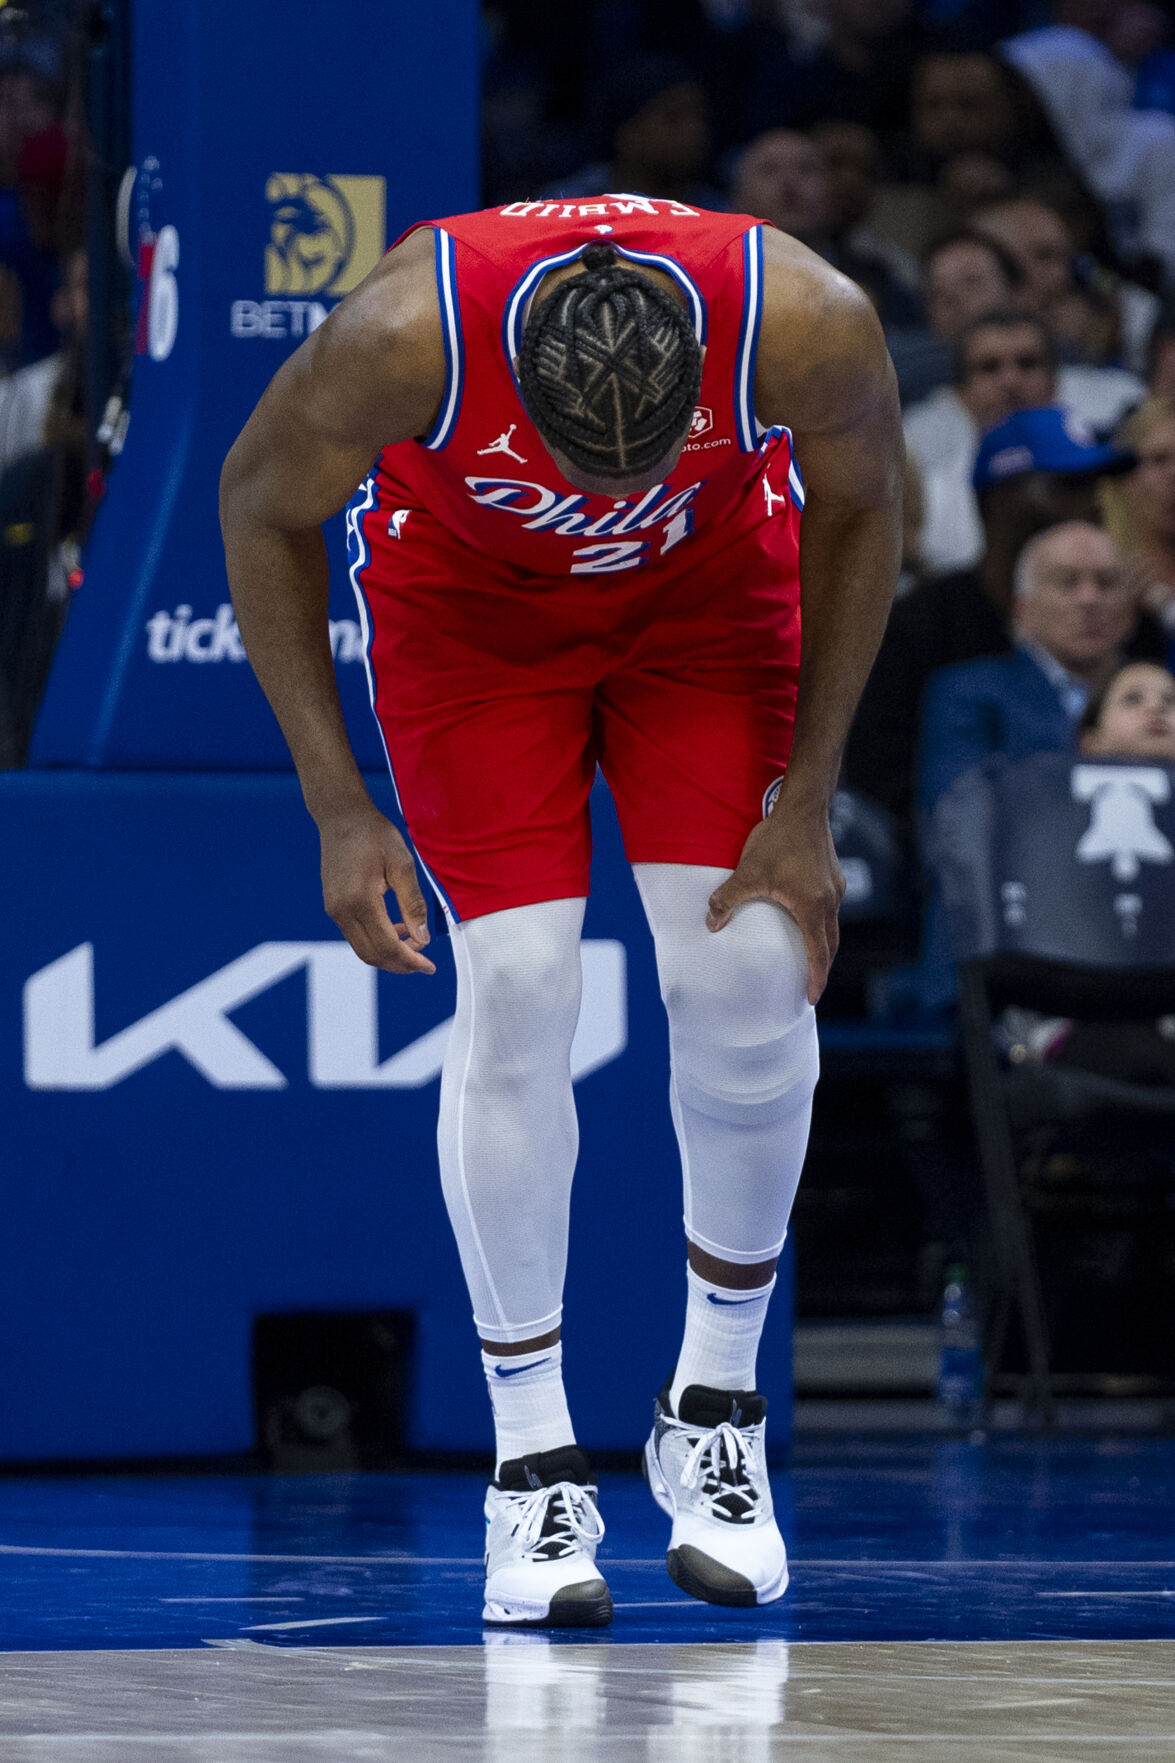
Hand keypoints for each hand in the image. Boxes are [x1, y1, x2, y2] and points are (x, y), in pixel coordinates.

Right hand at [318, 806, 435, 973]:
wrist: (342, 818)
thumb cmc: (375, 835)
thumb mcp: (402, 865)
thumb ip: (413, 904)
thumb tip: (423, 939)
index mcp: (360, 901)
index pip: (387, 945)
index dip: (410, 961)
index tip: (430, 967)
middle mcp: (341, 911)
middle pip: (372, 955)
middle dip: (400, 964)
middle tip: (424, 962)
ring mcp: (334, 910)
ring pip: (363, 948)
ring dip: (389, 952)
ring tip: (414, 940)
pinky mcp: (333, 907)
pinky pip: (356, 935)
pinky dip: (378, 940)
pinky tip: (397, 928)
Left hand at [706, 804, 844, 1003]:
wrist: (803, 806)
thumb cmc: (778, 840)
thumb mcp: (748, 873)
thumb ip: (727, 900)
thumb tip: (711, 925)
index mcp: (812, 908)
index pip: (818, 954)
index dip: (816, 979)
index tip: (811, 998)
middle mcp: (830, 901)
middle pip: (830, 944)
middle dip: (822, 967)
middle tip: (811, 984)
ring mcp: (835, 887)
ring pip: (833, 926)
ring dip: (823, 945)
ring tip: (811, 957)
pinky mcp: (833, 875)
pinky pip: (831, 909)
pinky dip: (823, 924)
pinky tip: (808, 919)